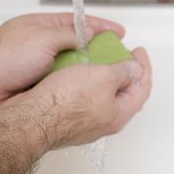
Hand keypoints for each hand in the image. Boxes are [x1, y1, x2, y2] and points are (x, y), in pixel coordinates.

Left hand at [0, 13, 124, 121]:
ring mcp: (40, 66)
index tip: (117, 31)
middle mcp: (42, 45)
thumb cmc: (2, 58)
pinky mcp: (39, 85)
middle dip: (96, 49)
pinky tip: (86, 87)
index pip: (78, 22)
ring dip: (85, 69)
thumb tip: (88, 34)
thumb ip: (70, 34)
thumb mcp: (44, 38)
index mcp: (43, 27)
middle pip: (77, 44)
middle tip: (115, 54)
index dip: (100, 25)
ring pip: (72, 65)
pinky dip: (74, 84)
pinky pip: (64, 82)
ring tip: (104, 72)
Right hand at [0, 46, 151, 148]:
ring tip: (100, 58)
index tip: (139, 51)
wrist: (29, 118)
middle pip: (124, 93)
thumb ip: (123, 72)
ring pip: (101, 94)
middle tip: (123, 55)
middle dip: (126, 72)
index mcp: (119, 115)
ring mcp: (84, 122)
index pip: (142, 89)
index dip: (144, 67)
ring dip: (103, 75)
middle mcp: (103, 121)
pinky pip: (82, 96)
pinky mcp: (65, 118)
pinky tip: (78, 69)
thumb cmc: (64, 103)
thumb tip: (135, 69)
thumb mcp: (104, 77)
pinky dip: (84, 81)